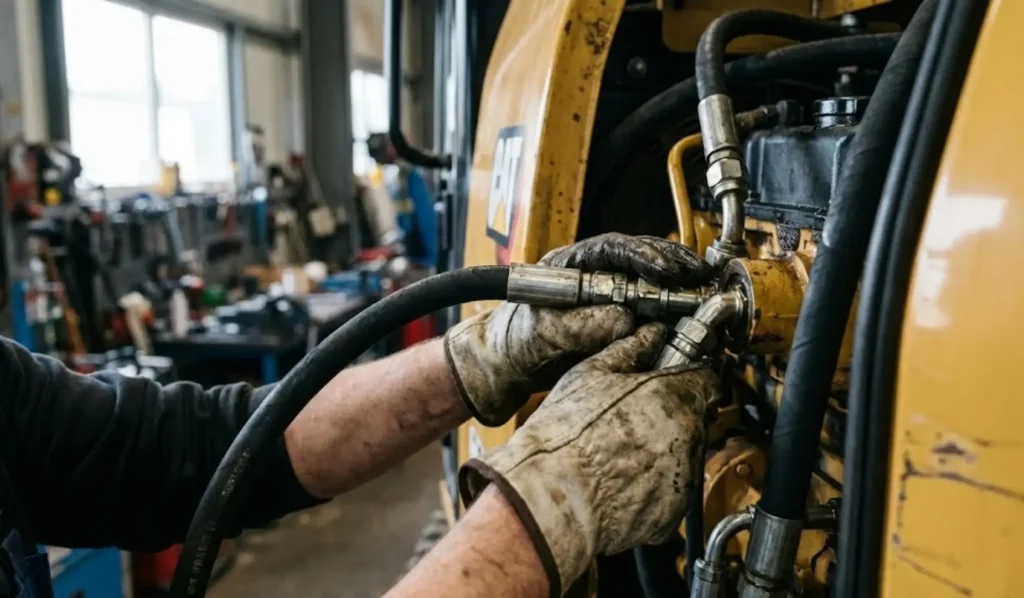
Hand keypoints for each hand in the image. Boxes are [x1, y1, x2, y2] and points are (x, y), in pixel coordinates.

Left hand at [444, 234, 710, 425]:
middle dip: (672, 264)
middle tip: (699, 275)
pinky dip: (673, 313)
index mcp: (568, 266)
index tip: (667, 270)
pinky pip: (649, 311)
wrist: (503, 371)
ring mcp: (606, 297)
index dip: (643, 255)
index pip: (611, 249)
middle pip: (639, 259)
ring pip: (649, 282)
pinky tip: (692, 317)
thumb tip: (622, 320)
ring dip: (678, 286)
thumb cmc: (511, 344)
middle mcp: (592, 276)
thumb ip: (577, 326)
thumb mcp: (539, 335)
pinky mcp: (617, 321)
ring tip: (704, 291)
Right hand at [458, 323, 718, 594]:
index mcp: (673, 397)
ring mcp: (683, 477)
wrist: (552, 498)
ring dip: (663, 448)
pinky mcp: (672, 512)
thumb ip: (629, 349)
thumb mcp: (590, 375)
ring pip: (684, 453)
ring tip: (620, 449)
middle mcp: (688, 437)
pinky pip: (672, 489)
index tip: (671, 378)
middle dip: (671, 413)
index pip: (705, 378)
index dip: (686, 375)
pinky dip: (654, 483)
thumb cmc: (566, 437)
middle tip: (633, 416)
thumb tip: (648, 335)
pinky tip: (620, 477)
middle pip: (695, 417)